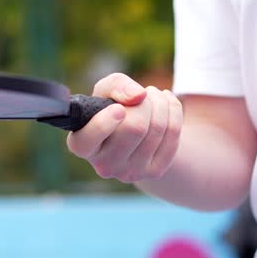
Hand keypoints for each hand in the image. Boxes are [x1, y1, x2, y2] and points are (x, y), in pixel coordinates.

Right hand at [66, 73, 182, 182]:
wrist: (132, 130)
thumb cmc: (111, 106)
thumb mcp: (105, 90)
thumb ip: (116, 85)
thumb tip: (138, 95)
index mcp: (82, 144)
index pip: (89, 139)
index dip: (105, 123)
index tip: (118, 109)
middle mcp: (103, 165)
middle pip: (134, 127)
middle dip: (143, 103)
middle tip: (142, 94)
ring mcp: (129, 173)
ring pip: (156, 128)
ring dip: (160, 102)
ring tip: (154, 96)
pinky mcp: (154, 172)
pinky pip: (173, 135)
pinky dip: (174, 111)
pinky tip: (168, 104)